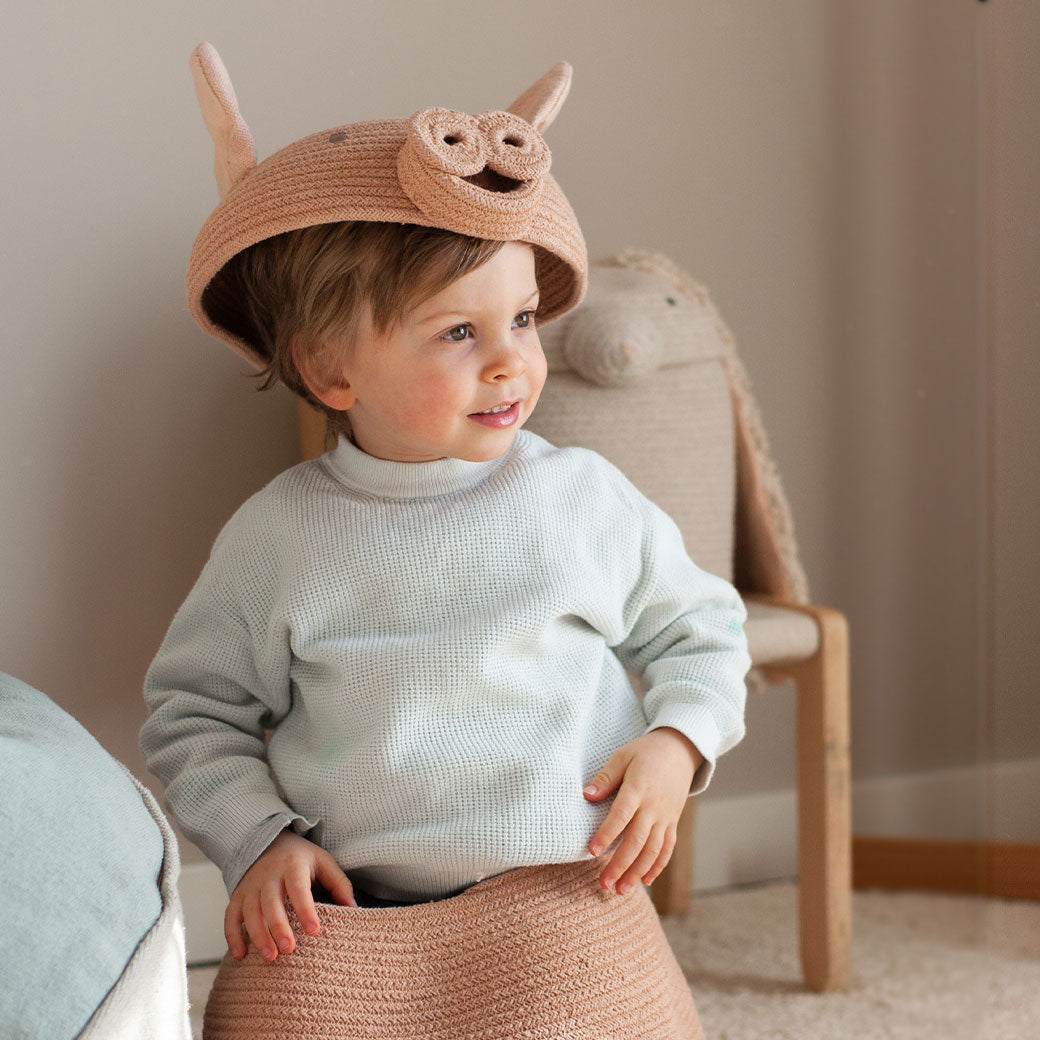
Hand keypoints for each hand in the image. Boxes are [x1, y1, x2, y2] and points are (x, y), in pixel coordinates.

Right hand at [225, 829, 355, 961]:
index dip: (306, 909)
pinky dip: (233, 935)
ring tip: (270, 957)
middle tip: (289, 949)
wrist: (270, 842)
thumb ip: (339, 884)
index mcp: (293, 866)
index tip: (315, 930)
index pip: (298, 888)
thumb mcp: (324, 862)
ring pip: (250, 911)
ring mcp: (250, 886)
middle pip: (271, 902)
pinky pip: (230, 916)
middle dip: (278, 926)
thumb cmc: (302, 858)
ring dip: (258, 935)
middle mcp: (269, 875)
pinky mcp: (238, 896)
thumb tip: (353, 909)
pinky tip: (240, 955)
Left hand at [583, 727, 703, 894]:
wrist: (680, 751)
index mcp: (638, 788)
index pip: (621, 815)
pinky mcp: (673, 822)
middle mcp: (654, 807)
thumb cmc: (645, 752)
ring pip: (653, 850)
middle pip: (637, 840)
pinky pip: (668, 848)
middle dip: (620, 865)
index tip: (592, 851)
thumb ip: (605, 777)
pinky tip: (645, 881)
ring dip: (637, 872)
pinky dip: (657, 866)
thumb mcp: (623, 756)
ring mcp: (666, 817)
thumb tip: (586, 795)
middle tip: (604, 884)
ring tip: (620, 890)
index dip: (607, 834)